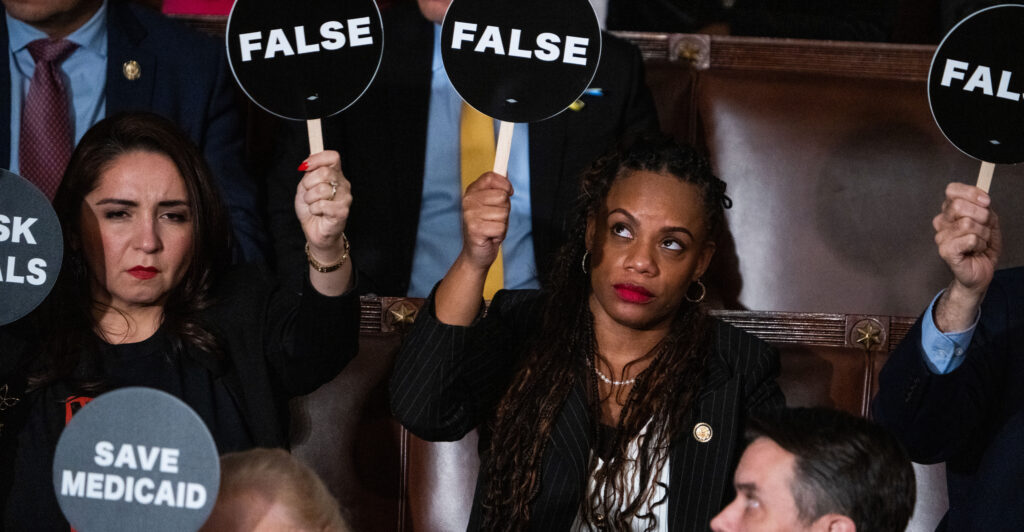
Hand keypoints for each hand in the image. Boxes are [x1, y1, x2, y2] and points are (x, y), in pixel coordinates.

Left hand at [295, 151, 351, 259]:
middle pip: (325, 172)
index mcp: (335, 175)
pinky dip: (314, 209)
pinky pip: (322, 204)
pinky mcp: (342, 211)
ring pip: (322, 189)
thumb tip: (306, 163)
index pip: (333, 157)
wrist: (314, 230)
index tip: (304, 167)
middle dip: (308, 183)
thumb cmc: (311, 208)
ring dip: (310, 198)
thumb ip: (308, 174)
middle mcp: (343, 184)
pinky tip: (318, 213)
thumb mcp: (305, 187)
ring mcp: (345, 198)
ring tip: (312, 205)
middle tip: (307, 193)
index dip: (317, 159)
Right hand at [459, 171, 512, 271]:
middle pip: (502, 196)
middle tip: (495, 218)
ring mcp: (470, 215)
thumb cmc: (487, 227)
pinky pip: (501, 227)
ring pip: (503, 213)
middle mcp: (468, 201)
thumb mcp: (492, 205)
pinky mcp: (475, 229)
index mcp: (471, 192)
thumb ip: (497, 188)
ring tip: (492, 228)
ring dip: (502, 223)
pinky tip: (490, 237)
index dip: (505, 184)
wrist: (476, 254)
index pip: (491, 177)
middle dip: (505, 209)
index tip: (509, 192)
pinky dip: (500, 234)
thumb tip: (505, 170)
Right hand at [932, 182, 1001, 330]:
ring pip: (968, 224)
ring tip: (981, 242)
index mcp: (950, 212)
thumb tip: (983, 199)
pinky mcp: (946, 251)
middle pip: (959, 205)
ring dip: (983, 234)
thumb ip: (984, 208)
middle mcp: (942, 222)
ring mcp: (941, 237)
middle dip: (982, 216)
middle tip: (985, 228)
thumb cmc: (982, 247)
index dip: (971, 193)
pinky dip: (979, 244)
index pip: (952, 190)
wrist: (981, 272)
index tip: (986, 202)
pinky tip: (976, 250)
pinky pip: (969, 239)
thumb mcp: (989, 222)